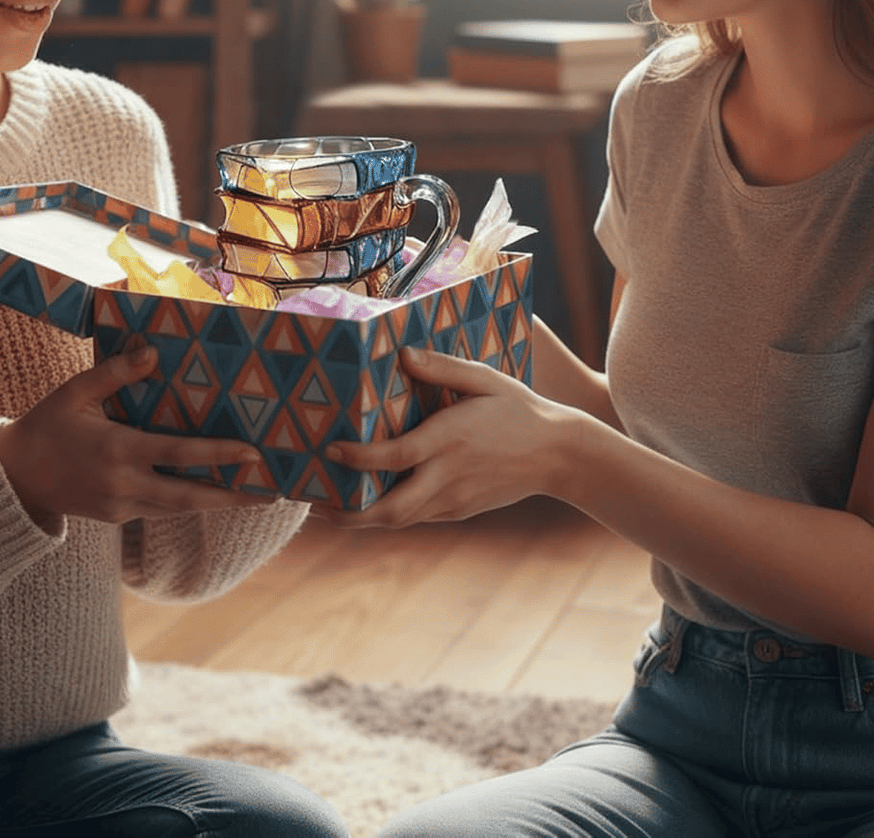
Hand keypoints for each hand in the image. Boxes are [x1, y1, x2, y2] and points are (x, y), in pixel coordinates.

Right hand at [0, 344, 270, 526]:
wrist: (14, 478)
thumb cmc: (47, 425)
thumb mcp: (75, 392)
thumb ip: (114, 373)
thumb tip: (152, 352)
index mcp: (117, 450)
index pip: (179, 453)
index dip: (218, 455)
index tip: (253, 453)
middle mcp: (124, 484)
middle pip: (189, 496)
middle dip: (232, 496)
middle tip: (270, 492)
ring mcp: (121, 505)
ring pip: (178, 507)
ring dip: (216, 502)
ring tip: (253, 494)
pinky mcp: (117, 517)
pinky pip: (160, 509)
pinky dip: (187, 501)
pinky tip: (211, 492)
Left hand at [317, 347, 575, 528]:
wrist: (558, 454)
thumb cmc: (518, 408)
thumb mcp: (484, 379)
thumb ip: (442, 367)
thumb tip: (402, 354)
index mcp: (449, 440)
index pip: (395, 457)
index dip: (359, 458)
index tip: (330, 449)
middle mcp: (448, 476)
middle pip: (391, 509)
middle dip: (349, 514)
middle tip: (315, 505)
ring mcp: (454, 499)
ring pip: (401, 520)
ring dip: (363, 518)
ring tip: (330, 507)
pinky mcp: (460, 510)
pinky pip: (418, 516)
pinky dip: (390, 514)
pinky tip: (371, 501)